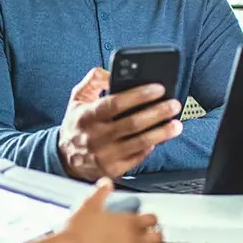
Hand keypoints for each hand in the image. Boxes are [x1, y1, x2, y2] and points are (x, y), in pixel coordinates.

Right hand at [57, 68, 182, 180]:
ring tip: (176, 124)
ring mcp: (105, 155)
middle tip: (174, 105)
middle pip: (133, 123)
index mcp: (87, 116)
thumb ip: (94, 80)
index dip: (139, 95)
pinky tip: (160, 138)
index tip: (158, 88)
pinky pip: (138, 157)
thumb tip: (113, 72)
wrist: (66, 158)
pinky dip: (151, 147)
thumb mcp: (78, 98)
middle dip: (158, 112)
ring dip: (161, 132)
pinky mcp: (113, 169)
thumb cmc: (77, 124)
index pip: (116, 103)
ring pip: (139, 142)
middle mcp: (96, 136)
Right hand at [64, 178, 162, 242]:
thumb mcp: (89, 206)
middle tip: (150, 238)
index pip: (153, 219)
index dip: (150, 220)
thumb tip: (106, 182)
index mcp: (130, 222)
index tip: (146, 222)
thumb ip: (101, 193)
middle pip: (159, 238)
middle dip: (156, 237)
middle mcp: (137, 240)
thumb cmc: (79, 231)